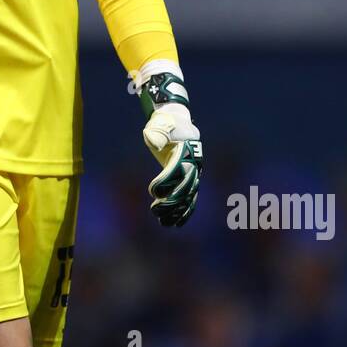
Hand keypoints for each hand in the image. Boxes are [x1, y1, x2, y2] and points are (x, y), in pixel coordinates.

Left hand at [130, 63, 202, 227]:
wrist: (177, 122)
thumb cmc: (165, 124)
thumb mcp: (159, 125)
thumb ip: (158, 133)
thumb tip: (156, 144)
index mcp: (185, 151)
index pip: (177, 170)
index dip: (165, 182)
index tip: (152, 191)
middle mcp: (192, 164)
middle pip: (185, 187)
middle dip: (171, 201)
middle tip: (155, 210)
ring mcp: (193, 172)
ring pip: (188, 196)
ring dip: (177, 211)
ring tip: (163, 223)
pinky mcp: (190, 179)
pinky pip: (190, 198)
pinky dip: (184, 212)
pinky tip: (175, 224)